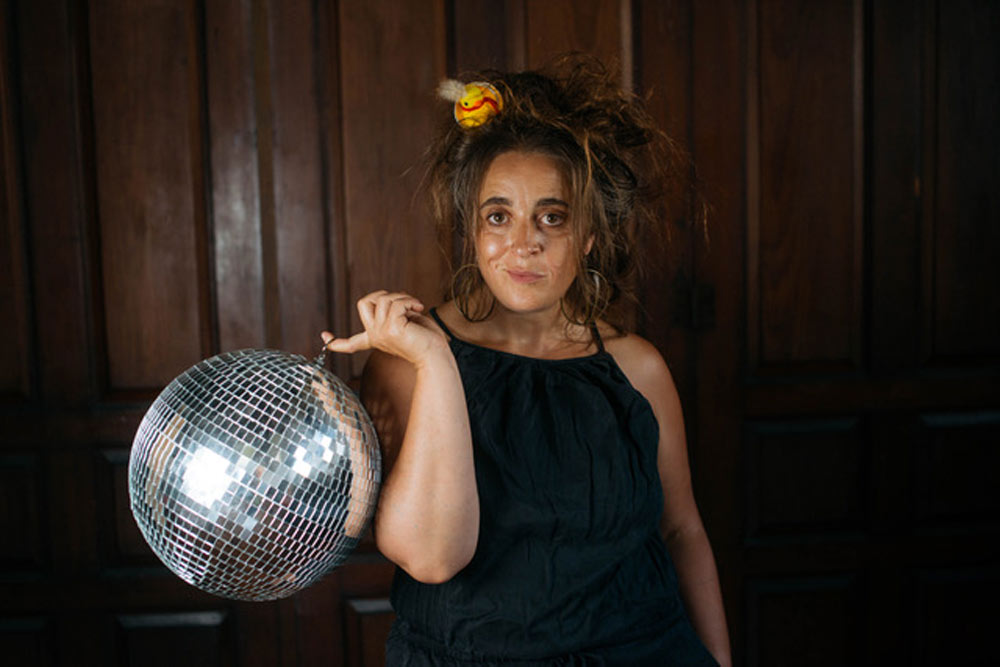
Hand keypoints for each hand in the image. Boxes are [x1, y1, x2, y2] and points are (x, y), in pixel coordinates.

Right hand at [321, 291, 447, 366]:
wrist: (437, 357)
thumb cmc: (428, 341)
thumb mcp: (407, 322)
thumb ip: (394, 310)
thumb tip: (388, 298)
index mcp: (375, 340)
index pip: (350, 343)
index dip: (336, 341)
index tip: (324, 336)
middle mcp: (374, 337)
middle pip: (364, 303)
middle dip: (383, 294)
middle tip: (404, 301)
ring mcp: (380, 334)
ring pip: (384, 299)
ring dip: (403, 297)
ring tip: (416, 306)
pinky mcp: (391, 330)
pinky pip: (396, 303)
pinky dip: (409, 300)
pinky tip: (419, 307)